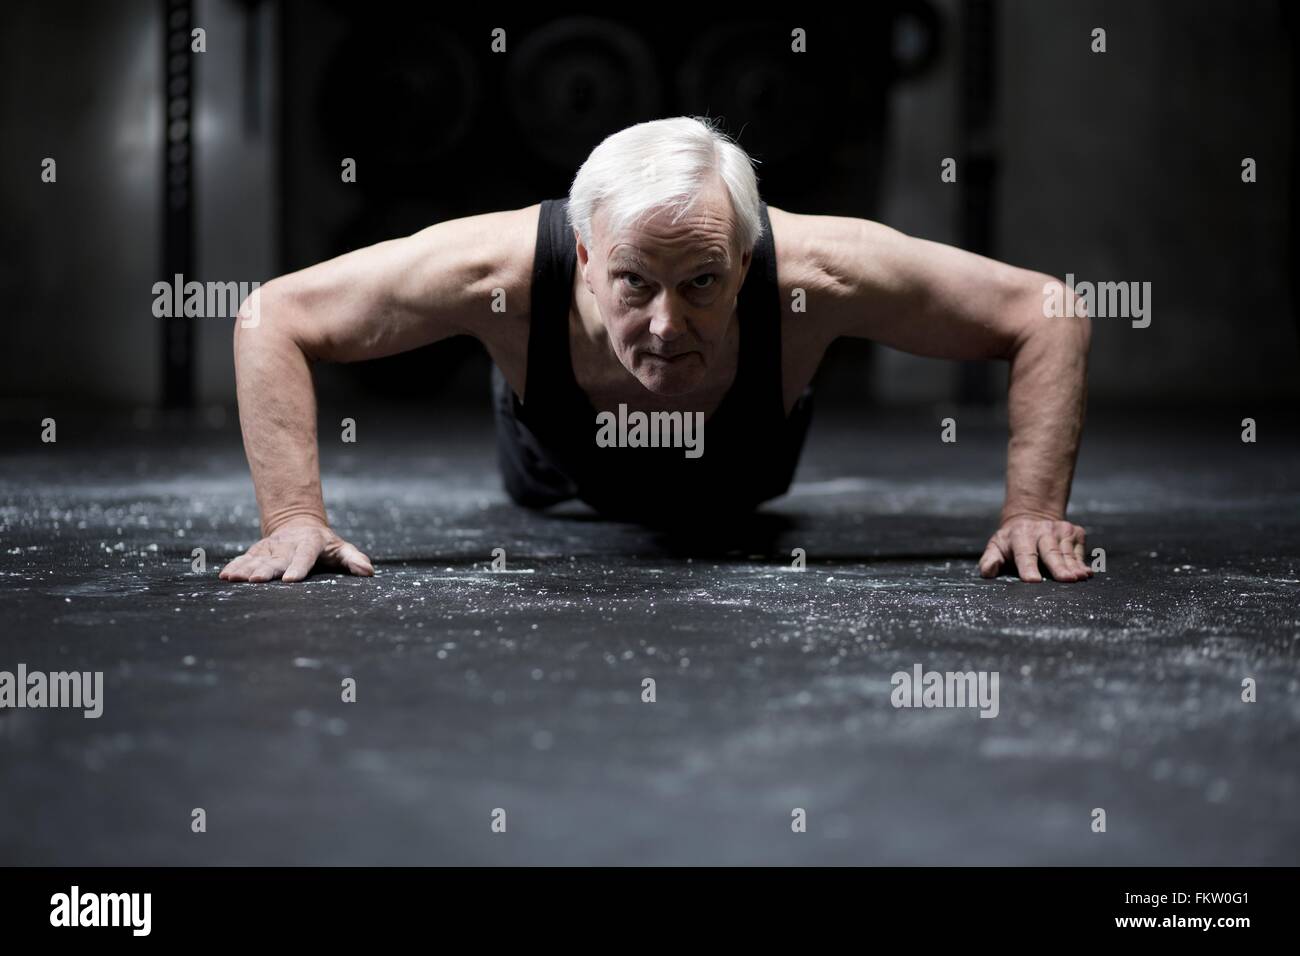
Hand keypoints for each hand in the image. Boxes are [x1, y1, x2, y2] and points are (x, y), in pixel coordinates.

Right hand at [219, 520, 373, 583]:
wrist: (298, 523)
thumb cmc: (325, 544)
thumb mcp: (341, 549)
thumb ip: (353, 559)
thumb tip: (368, 571)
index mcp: (310, 543)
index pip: (305, 555)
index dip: (298, 567)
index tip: (291, 580)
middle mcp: (288, 544)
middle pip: (277, 559)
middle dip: (266, 570)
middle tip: (255, 581)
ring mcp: (271, 547)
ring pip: (257, 558)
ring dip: (244, 568)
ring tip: (233, 578)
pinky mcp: (258, 551)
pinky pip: (245, 558)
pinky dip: (235, 566)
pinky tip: (225, 575)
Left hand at [979, 514, 1090, 582]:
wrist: (1032, 516)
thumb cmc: (1012, 541)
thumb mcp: (996, 547)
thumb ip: (989, 561)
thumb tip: (988, 571)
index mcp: (1020, 535)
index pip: (1024, 554)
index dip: (1028, 567)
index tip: (1033, 580)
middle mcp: (1042, 530)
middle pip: (1051, 552)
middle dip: (1058, 566)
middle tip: (1066, 579)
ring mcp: (1061, 530)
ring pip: (1067, 553)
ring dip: (1074, 566)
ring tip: (1079, 578)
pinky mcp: (1075, 532)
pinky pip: (1079, 551)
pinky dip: (1081, 562)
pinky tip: (1085, 573)